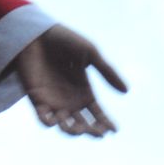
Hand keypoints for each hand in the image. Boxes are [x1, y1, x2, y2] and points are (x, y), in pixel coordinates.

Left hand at [13, 24, 127, 136]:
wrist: (37, 33)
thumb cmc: (64, 40)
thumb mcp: (90, 54)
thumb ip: (107, 72)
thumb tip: (126, 91)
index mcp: (84, 91)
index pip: (97, 113)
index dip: (105, 123)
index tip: (114, 130)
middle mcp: (70, 101)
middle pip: (83, 125)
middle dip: (91, 131)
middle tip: (98, 132)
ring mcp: (53, 102)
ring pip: (65, 127)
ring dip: (73, 131)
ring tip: (80, 128)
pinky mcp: (37, 100)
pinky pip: (43, 119)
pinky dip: (49, 123)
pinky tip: (57, 120)